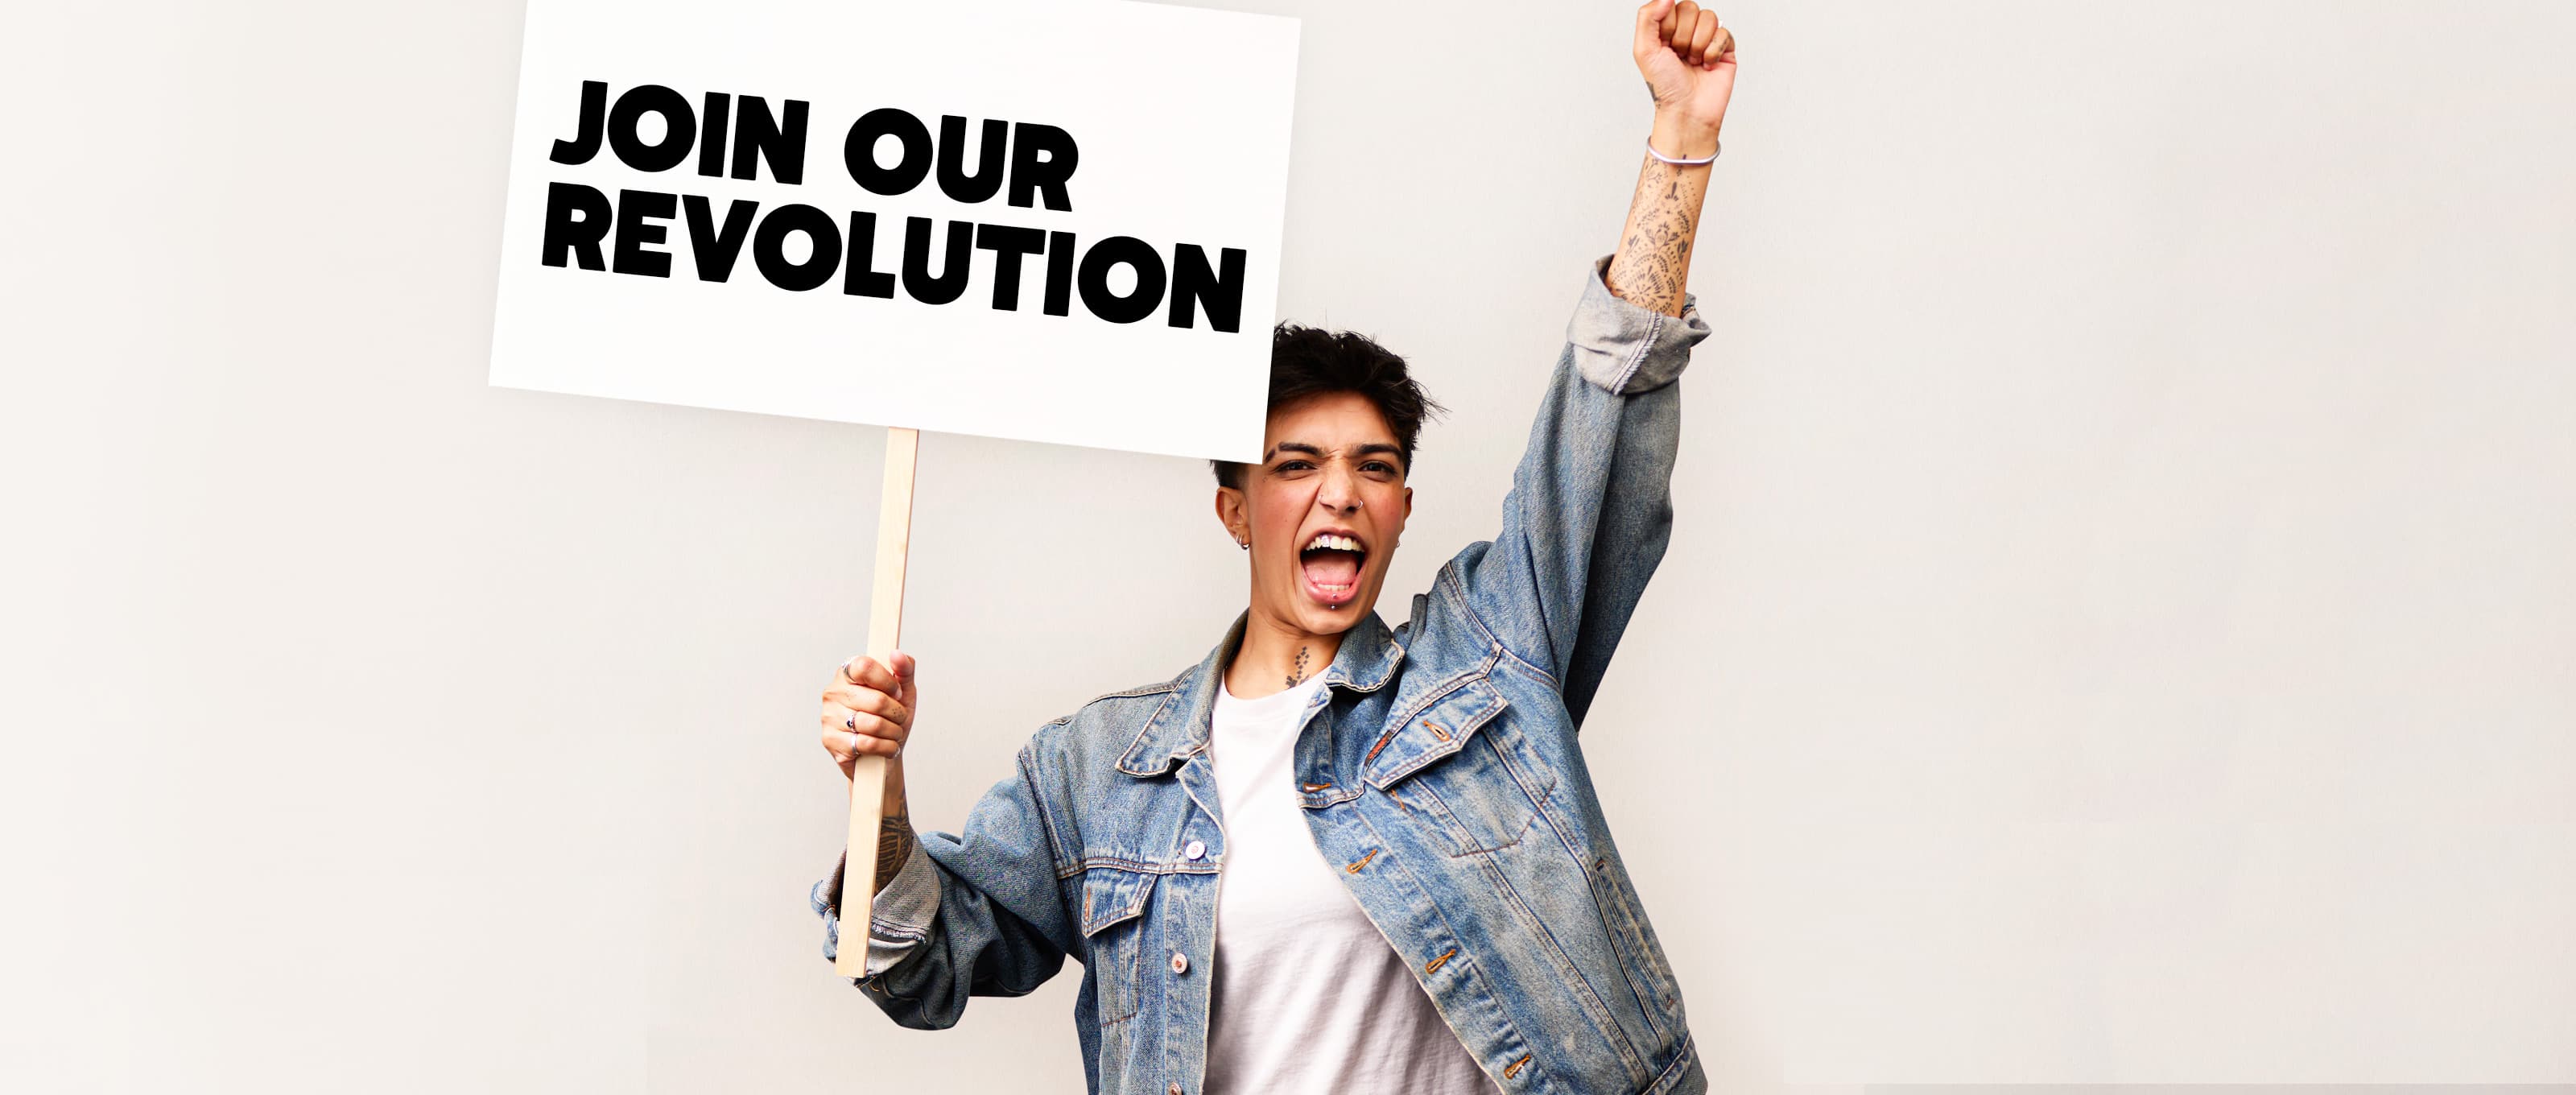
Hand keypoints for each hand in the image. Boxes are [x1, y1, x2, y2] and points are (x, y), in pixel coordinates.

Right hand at [819, 651, 916, 780]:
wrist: (882, 756)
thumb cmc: (891, 719)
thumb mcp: (904, 692)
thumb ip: (904, 670)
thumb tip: (897, 654)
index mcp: (847, 673)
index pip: (864, 666)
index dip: (888, 681)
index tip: (897, 692)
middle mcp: (833, 693)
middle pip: (876, 700)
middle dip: (897, 713)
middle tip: (898, 717)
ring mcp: (829, 717)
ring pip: (873, 724)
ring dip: (893, 732)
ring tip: (893, 733)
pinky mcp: (830, 740)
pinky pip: (867, 743)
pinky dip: (886, 747)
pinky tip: (887, 746)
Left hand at [1634, 0, 1737, 146]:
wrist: (1687, 111)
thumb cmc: (1665, 86)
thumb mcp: (1644, 50)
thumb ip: (1647, 17)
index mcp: (1666, 29)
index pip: (1671, 5)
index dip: (1668, 25)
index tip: (1665, 46)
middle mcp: (1687, 31)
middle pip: (1691, 7)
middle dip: (1683, 36)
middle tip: (1680, 57)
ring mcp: (1707, 39)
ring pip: (1709, 17)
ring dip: (1698, 44)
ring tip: (1694, 62)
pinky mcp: (1725, 48)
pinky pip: (1724, 32)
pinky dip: (1713, 51)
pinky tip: (1708, 65)